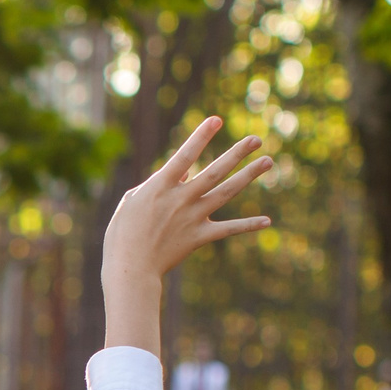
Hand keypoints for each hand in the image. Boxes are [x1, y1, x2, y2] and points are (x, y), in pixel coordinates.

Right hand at [101, 116, 270, 289]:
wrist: (129, 268)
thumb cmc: (122, 234)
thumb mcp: (132, 202)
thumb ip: (156, 184)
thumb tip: (184, 174)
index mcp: (160, 186)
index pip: (185, 155)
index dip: (201, 136)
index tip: (216, 120)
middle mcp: (181, 198)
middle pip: (215, 171)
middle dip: (237, 153)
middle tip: (256, 139)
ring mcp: (192, 217)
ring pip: (226, 192)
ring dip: (249, 175)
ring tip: (268, 161)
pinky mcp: (199, 237)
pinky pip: (228, 229)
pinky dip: (248, 225)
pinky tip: (267, 221)